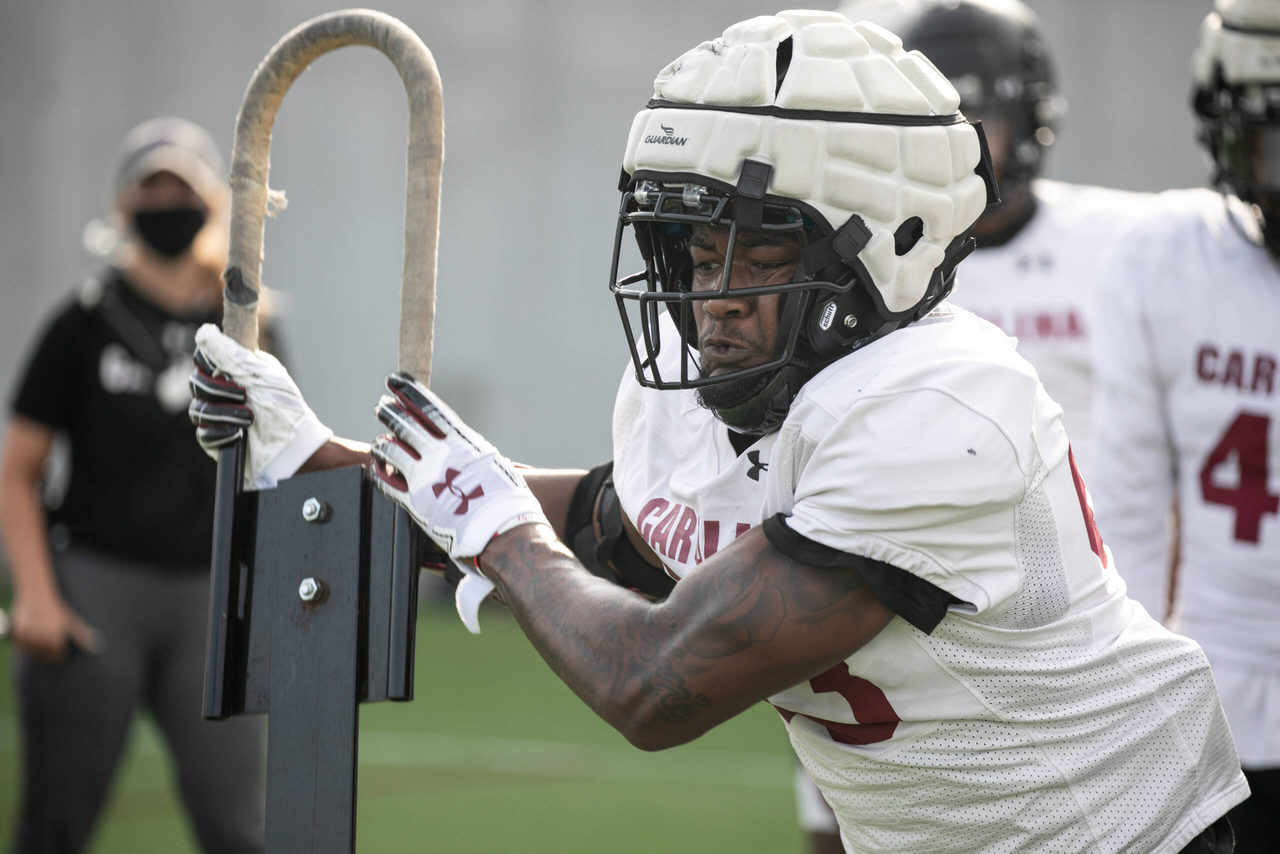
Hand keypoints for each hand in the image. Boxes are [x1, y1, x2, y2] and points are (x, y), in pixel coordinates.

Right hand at [10, 588, 100, 663]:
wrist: (37, 594)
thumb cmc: (58, 609)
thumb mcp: (71, 621)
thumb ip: (82, 636)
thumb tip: (98, 647)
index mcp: (55, 637)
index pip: (57, 656)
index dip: (59, 657)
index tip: (60, 657)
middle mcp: (41, 638)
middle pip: (44, 656)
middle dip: (48, 656)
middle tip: (50, 651)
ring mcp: (27, 636)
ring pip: (31, 653)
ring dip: (36, 652)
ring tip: (41, 644)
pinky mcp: (16, 633)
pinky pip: (21, 645)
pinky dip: (24, 645)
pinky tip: (31, 638)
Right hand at [188, 323, 332, 488]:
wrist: (293, 446)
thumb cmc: (284, 408)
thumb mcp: (259, 375)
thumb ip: (229, 353)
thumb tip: (205, 332)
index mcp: (236, 371)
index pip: (203, 359)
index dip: (205, 361)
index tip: (219, 367)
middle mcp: (224, 391)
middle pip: (196, 383)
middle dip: (219, 390)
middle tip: (244, 396)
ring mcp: (218, 415)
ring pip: (197, 410)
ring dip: (224, 413)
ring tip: (249, 418)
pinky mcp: (216, 438)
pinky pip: (203, 433)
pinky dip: (220, 432)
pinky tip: (238, 434)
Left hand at [370, 373, 547, 631]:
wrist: (502, 530)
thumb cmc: (508, 499)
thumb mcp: (495, 463)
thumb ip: (473, 453)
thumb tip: (468, 448)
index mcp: (462, 441)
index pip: (429, 408)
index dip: (409, 392)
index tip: (396, 381)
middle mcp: (440, 455)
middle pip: (406, 425)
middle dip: (391, 412)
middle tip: (382, 405)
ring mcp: (425, 478)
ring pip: (392, 451)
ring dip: (383, 442)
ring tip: (380, 439)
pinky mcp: (415, 503)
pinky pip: (388, 483)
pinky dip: (380, 472)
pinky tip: (376, 466)